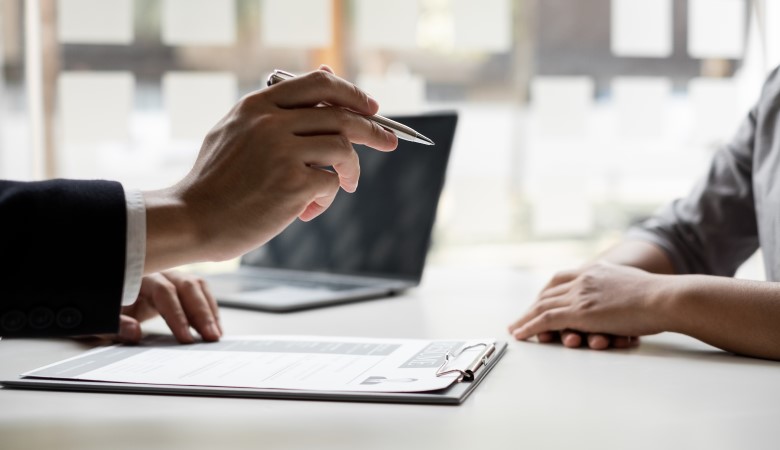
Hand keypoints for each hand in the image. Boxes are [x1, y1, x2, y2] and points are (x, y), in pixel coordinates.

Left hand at [106, 271, 221, 343]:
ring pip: (198, 287)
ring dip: (209, 311)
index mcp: (139, 277)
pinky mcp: (179, 286)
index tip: (186, 338)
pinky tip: (214, 327)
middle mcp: (159, 273)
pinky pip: (200, 292)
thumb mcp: (101, 319)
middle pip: (188, 286)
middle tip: (211, 336)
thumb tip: (135, 332)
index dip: (177, 315)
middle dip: (202, 313)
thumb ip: (115, 326)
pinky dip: (209, 309)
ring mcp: (171, 277)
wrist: (104, 296)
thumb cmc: (106, 308)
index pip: (164, 292)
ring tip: (216, 334)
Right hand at [144, 65, 397, 272]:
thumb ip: (277, 107)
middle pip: (342, 115)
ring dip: (351, 169)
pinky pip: (332, 182)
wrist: (192, 219)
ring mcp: (283, 152)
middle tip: (390, 141)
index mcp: (257, 105)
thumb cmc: (215, 180)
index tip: (370, 107)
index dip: (351, 93)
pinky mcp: (293, 184)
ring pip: (343, 148)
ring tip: (346, 185)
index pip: (318, 84)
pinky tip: (308, 209)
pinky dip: (328, 196)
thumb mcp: (236, 130)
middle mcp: (272, 122)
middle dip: (374, 129)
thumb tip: (325, 74)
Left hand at [508, 262, 671, 348]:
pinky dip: (530, 327)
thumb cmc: (659, 296)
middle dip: (533, 306)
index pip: (561, 279)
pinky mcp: (580, 312)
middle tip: (521, 317)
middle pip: (548, 292)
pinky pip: (546, 320)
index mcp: (596, 270)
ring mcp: (580, 295)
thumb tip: (622, 292)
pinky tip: (520, 333)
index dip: (547, 292)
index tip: (538, 300)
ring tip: (515, 329)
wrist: (666, 298)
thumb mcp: (634, 283)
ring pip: (543, 306)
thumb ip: (619, 285)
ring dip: (526, 319)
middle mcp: (584, 279)